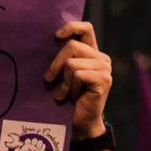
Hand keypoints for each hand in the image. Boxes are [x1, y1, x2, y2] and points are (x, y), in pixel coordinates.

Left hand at [45, 21, 112, 140]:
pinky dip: (69, 88)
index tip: (56, 35)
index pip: (86, 29)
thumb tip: (46, 43)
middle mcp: (101, 58)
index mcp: (92, 53)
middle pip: (72, 46)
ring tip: (65, 93)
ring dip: (63, 81)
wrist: (79, 124)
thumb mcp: (62, 75)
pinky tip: (71, 97)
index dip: (71, 27)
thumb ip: (62, 59)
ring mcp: (105, 68)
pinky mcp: (104, 80)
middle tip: (49, 79)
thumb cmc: (66, 99)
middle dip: (56, 63)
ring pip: (72, 63)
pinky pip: (77, 75)